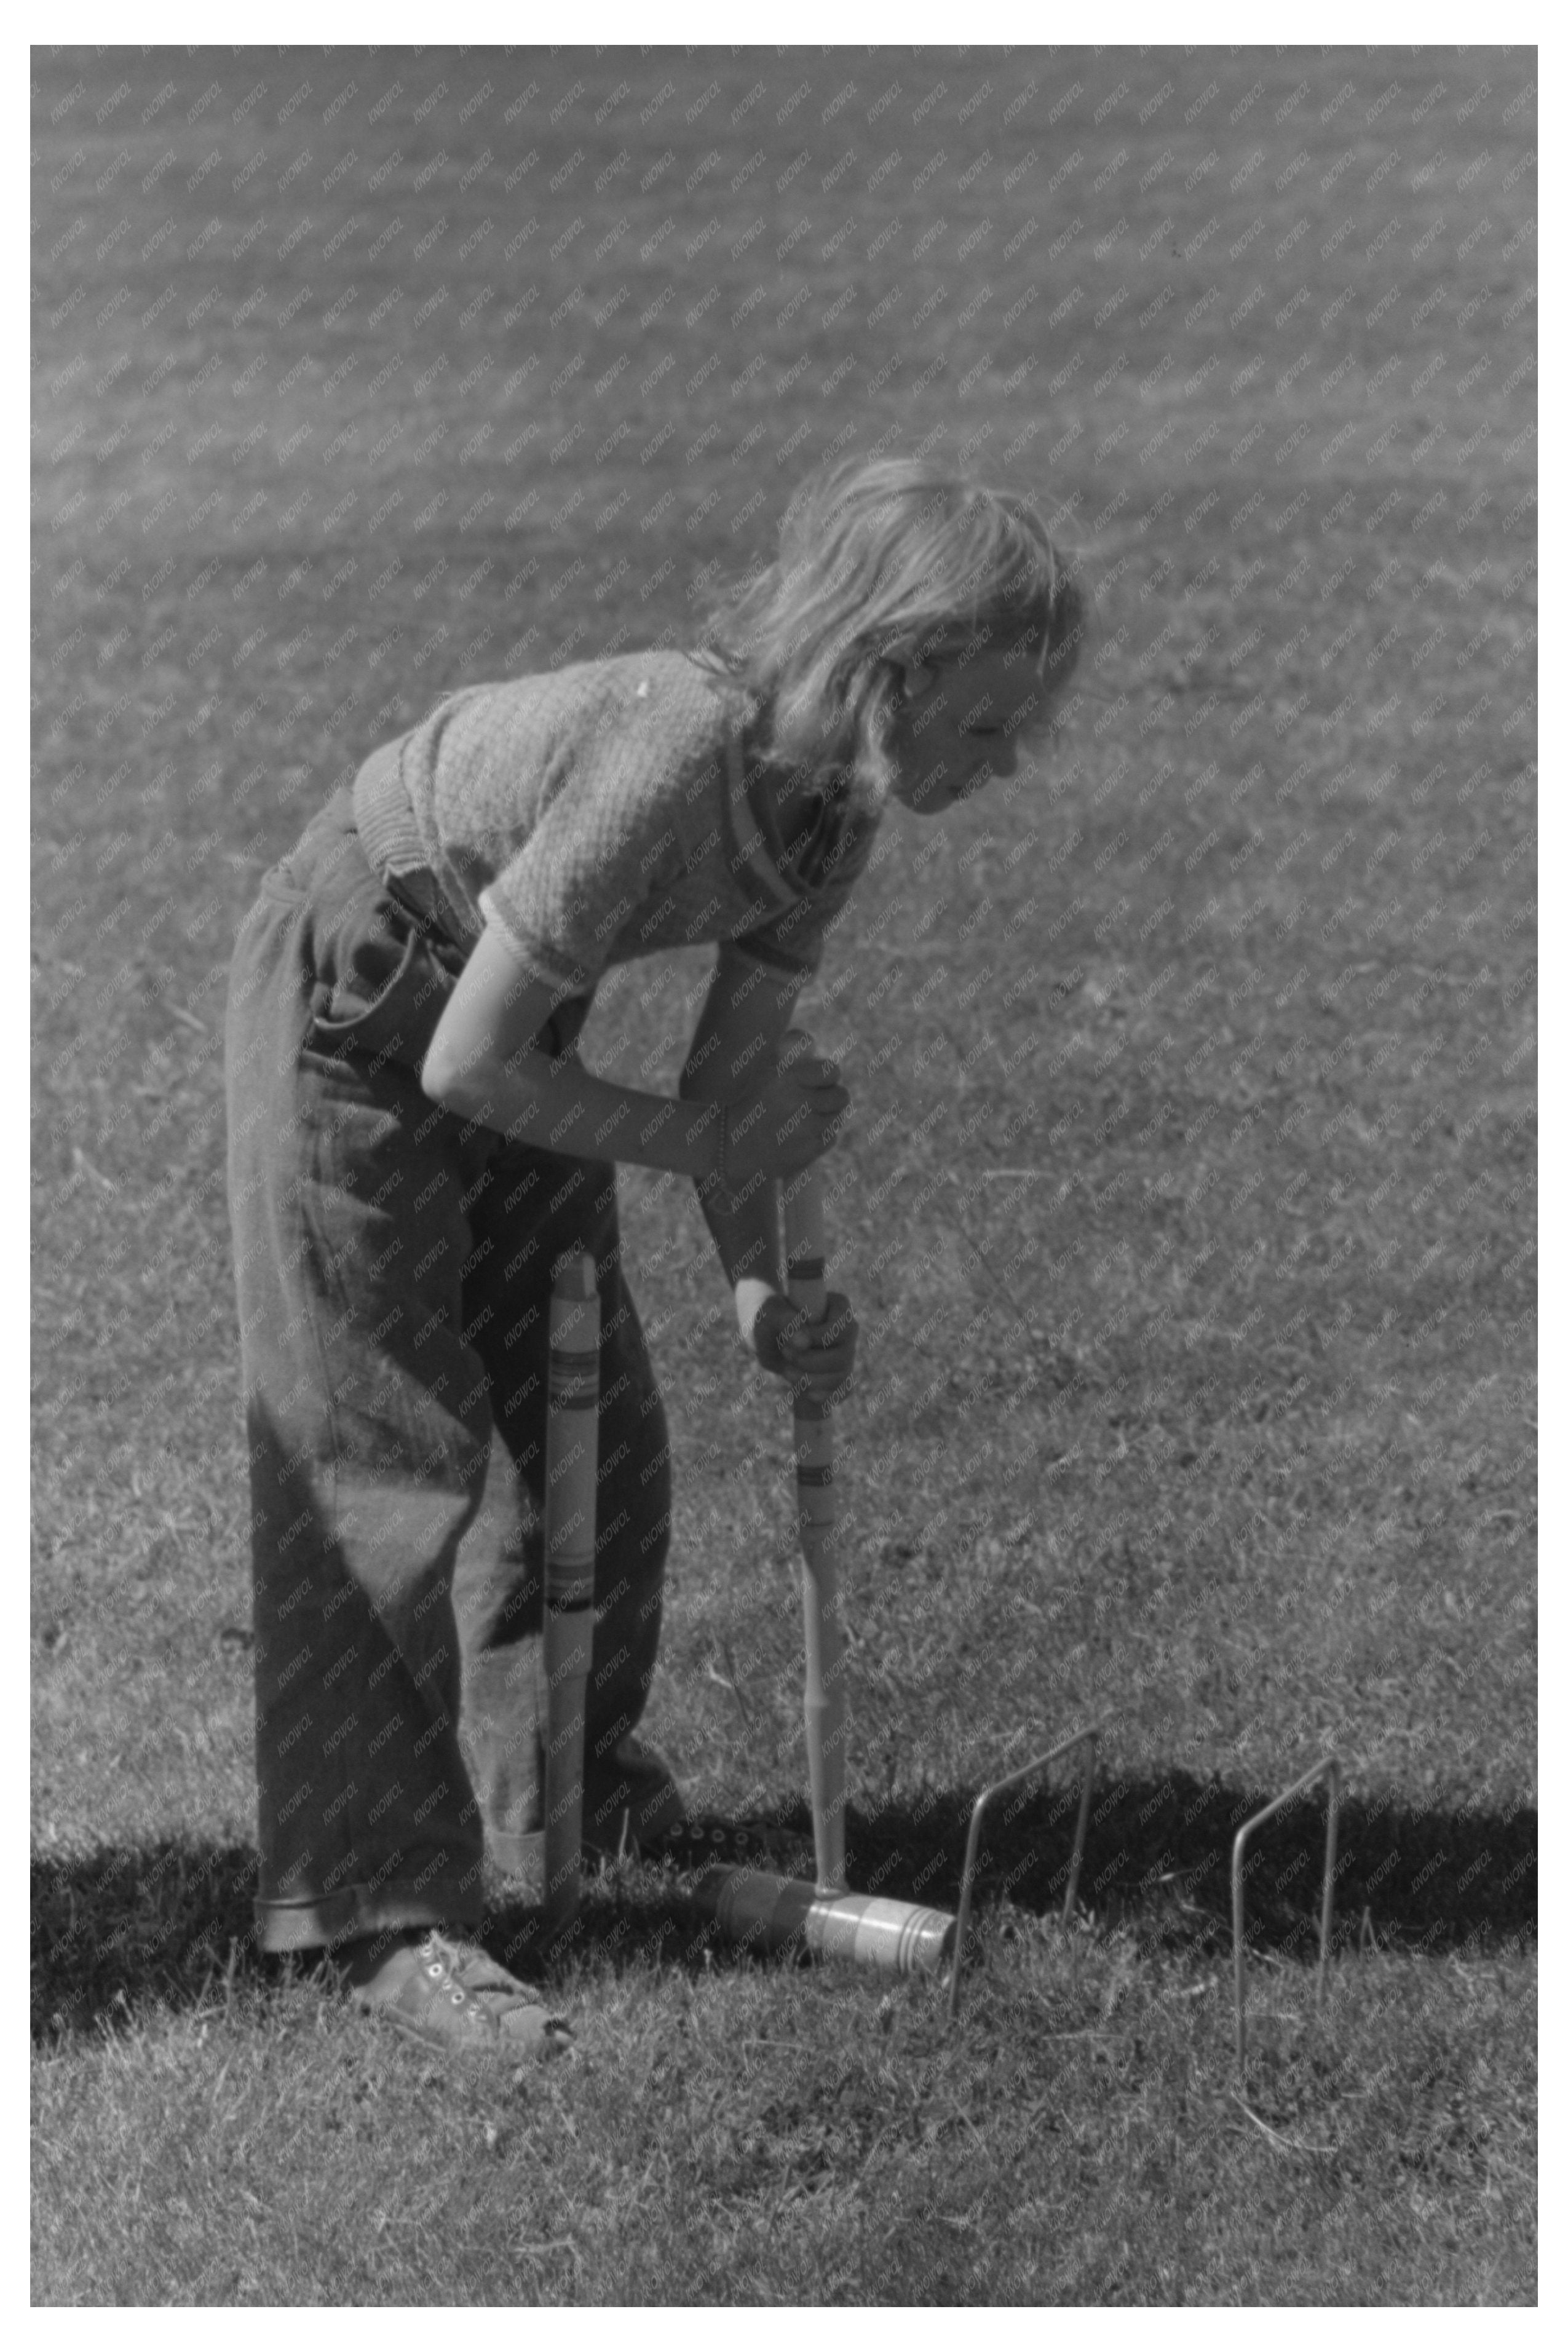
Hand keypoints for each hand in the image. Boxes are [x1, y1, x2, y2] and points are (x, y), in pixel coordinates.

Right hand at [721, 1044, 848, 1185]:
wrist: (732, 1144)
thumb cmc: (751, 1102)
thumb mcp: (766, 1073)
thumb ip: (790, 1057)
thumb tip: (812, 1042)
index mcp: (787, 1079)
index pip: (831, 1072)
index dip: (830, 1075)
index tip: (825, 1079)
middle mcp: (798, 1103)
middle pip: (841, 1096)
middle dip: (834, 1096)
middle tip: (825, 1098)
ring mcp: (805, 1130)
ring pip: (837, 1117)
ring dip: (828, 1116)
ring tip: (810, 1117)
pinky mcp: (808, 1151)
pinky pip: (831, 1137)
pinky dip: (822, 1136)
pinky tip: (805, 1135)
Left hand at [746, 1287, 857, 1407]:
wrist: (768, 1338)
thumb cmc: (770, 1318)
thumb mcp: (771, 1313)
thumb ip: (786, 1321)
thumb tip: (803, 1342)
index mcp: (838, 1306)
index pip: (843, 1325)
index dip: (819, 1338)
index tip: (793, 1341)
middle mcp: (848, 1331)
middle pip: (843, 1356)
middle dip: (810, 1362)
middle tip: (785, 1354)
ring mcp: (847, 1354)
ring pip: (842, 1377)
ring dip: (810, 1380)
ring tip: (787, 1371)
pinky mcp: (841, 1375)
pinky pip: (843, 1391)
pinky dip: (824, 1395)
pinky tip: (806, 1392)